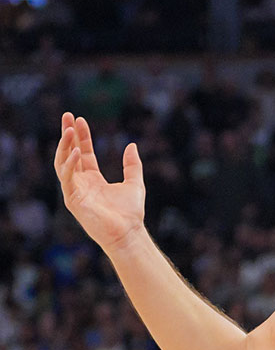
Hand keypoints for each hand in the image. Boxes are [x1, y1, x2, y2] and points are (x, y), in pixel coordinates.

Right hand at [53, 112, 146, 251]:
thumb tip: (132, 145)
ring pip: (63, 163)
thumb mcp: (135, 183)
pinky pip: (67, 178)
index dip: (81, 136)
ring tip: (69, 129)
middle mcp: (81, 183)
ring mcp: (75, 191)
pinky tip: (77, 151)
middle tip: (67, 116)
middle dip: (67, 135)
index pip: (83, 152)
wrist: (128, 233)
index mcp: (93, 179)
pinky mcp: (73, 200)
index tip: (79, 119)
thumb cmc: (131, 212)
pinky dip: (70, 164)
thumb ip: (132, 165)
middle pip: (70, 153)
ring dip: (65, 146)